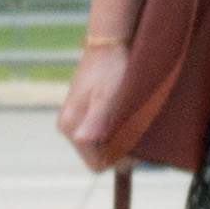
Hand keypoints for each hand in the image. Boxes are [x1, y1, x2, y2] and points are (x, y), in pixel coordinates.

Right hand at [58, 0, 152, 166]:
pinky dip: (115, 130)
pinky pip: (100, 131)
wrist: (109, 44)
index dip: (119, 162)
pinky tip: (128, 118)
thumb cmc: (111, 70)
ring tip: (136, 126)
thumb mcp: (107, 97)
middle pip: (98, 155)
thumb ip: (96, 120)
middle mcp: (68, 126)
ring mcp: (75, 118)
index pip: (97, 164)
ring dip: (119, 140)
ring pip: (100, 144)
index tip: (139, 152)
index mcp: (71, 127)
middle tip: (141, 137)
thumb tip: (83, 139)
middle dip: (120, 151)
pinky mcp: (83, 110)